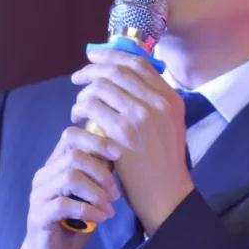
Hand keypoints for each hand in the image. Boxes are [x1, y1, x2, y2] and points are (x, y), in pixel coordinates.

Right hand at [7, 125, 121, 248]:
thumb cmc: (74, 224)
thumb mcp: (91, 195)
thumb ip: (99, 174)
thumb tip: (119, 152)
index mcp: (55, 166)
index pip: (71, 137)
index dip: (98, 140)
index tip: (120, 153)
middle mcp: (43, 176)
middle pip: (74, 155)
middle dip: (101, 172)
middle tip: (116, 193)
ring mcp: (38, 195)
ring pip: (69, 177)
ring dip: (96, 192)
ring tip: (109, 207)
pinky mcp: (39, 216)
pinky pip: (65, 204)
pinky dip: (89, 210)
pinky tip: (101, 218)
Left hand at [70, 48, 194, 234]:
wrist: (166, 193)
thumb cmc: (164, 161)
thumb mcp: (170, 124)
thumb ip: (154, 102)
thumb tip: (124, 79)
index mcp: (171, 99)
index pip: (139, 64)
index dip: (112, 55)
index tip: (94, 57)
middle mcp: (158, 103)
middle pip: (117, 71)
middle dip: (91, 70)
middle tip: (78, 78)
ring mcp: (140, 117)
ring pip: (101, 86)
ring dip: (84, 92)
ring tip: (79, 105)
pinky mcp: (122, 133)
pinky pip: (92, 107)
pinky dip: (80, 108)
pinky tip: (78, 117)